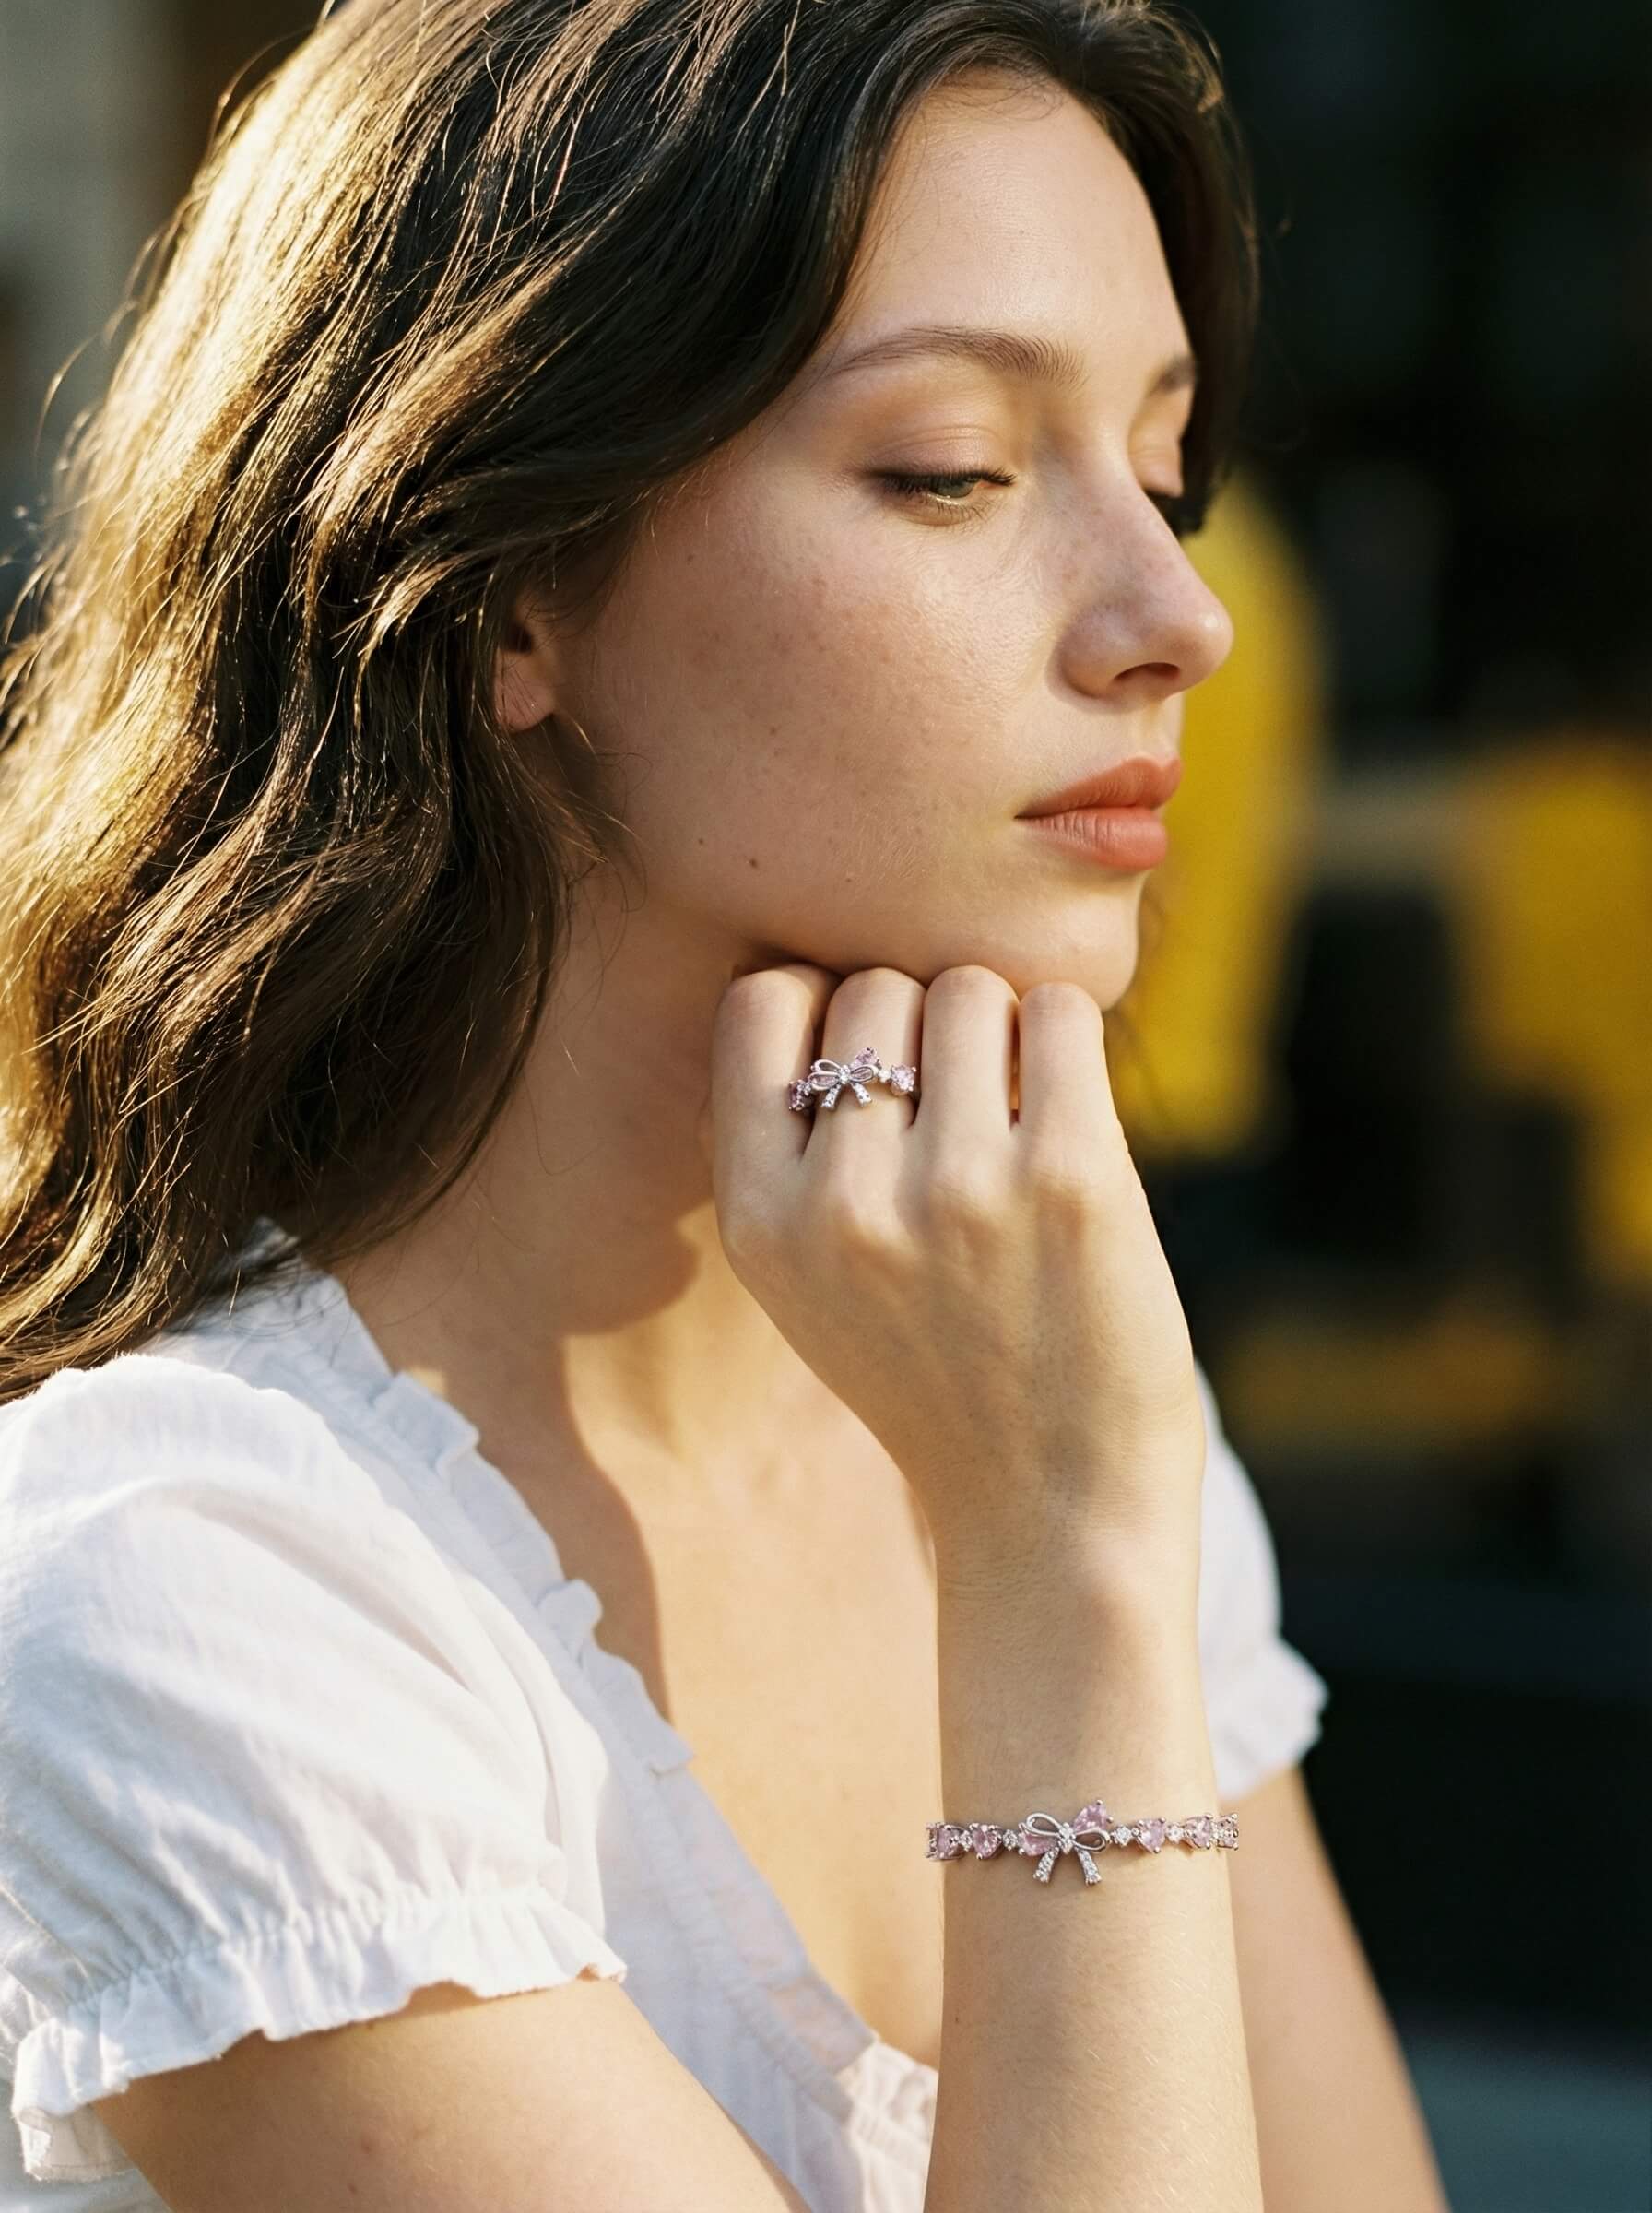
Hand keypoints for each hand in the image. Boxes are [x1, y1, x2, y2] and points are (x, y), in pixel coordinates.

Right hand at [700, 962, 1206, 1585]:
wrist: (1051, 1514)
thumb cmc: (941, 1381)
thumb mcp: (809, 1288)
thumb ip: (793, 1157)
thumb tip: (823, 985)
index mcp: (760, 1223)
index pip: (758, 1004)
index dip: (821, 1006)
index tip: (875, 1062)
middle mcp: (844, 1203)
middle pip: (873, 988)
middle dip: (923, 1022)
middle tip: (962, 1108)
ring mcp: (957, 1189)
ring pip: (968, 990)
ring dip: (1002, 1030)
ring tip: (1018, 1114)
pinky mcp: (1070, 1181)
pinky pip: (1059, 1015)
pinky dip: (1067, 1039)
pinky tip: (1068, 1106)